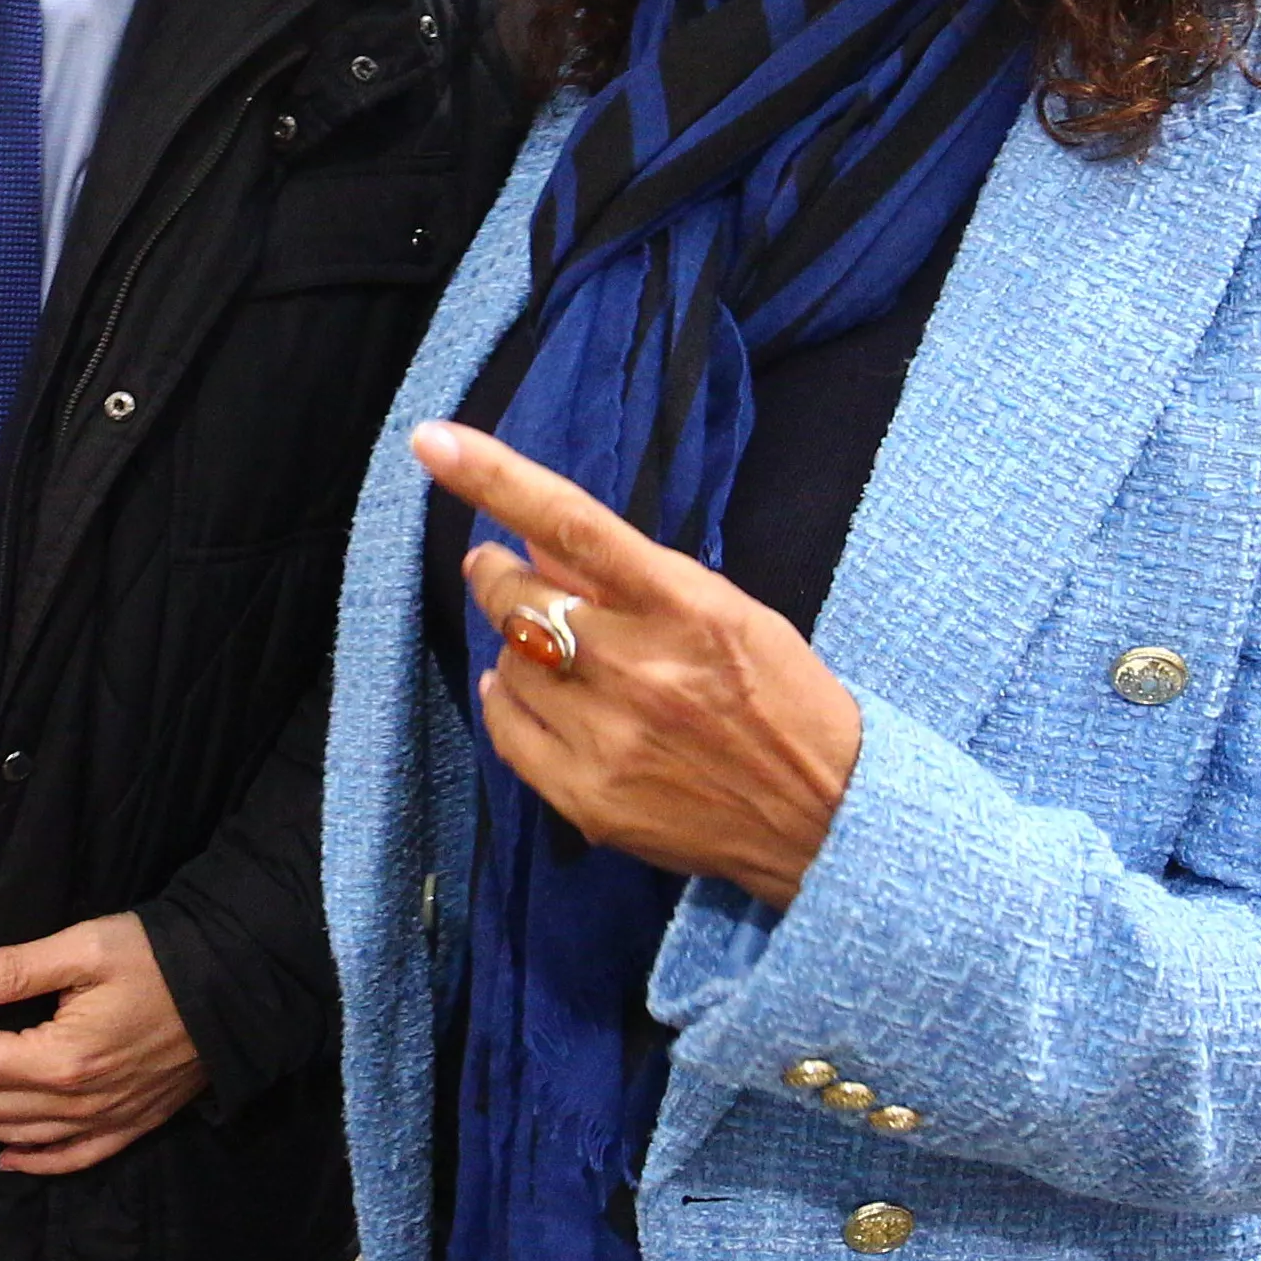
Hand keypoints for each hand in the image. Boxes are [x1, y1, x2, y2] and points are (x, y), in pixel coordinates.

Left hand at [0, 911, 208, 1176]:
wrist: (237, 986)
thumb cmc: (160, 958)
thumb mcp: (86, 947)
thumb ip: (17, 969)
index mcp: (61, 1060)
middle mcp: (77, 1104)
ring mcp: (104, 1121)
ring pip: (14, 1137)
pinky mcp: (129, 1125)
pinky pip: (71, 1158)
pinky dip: (33, 1163)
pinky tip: (6, 1159)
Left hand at [416, 420, 863, 910]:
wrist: (829, 817)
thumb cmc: (780, 698)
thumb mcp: (725, 611)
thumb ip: (629, 574)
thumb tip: (536, 534)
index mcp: (685, 607)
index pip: (572, 524)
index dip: (495, 478)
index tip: (432, 442)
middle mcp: (639, 668)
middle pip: (516, 600)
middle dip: (499, 577)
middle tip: (503, 573)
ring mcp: (608, 737)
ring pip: (507, 662)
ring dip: (519, 649)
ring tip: (563, 658)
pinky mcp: (586, 797)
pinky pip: (504, 727)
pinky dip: (508, 700)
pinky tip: (537, 695)